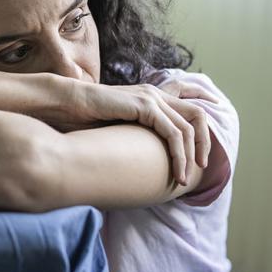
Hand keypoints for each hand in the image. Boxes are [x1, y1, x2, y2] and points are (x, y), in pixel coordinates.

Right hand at [72, 81, 213, 185]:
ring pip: (189, 128)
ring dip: (191, 156)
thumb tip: (142, 160)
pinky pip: (174, 133)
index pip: (187, 103)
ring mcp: (151, 98)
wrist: (66, 104)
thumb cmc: (83, 119)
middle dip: (205, 143)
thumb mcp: (117, 128)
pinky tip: (177, 171)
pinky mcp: (146, 106)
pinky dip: (179, 155)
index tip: (202, 148)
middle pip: (197, 116)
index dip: (202, 122)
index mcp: (150, 96)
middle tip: (201, 167)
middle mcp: (155, 94)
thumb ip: (135, 136)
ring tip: (184, 177)